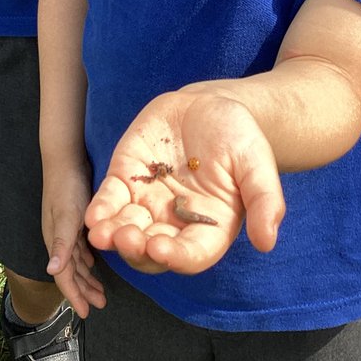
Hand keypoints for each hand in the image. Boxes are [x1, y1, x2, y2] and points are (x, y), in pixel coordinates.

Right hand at [42, 165, 105, 317]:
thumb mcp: (66, 216)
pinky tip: (96, 263)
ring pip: (77, 261)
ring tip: (100, 292)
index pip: (64, 276)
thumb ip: (61, 244)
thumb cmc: (65, 187)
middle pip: (71, 272)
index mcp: (55, 241)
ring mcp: (66, 230)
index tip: (85, 314)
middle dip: (83, 290)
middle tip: (99, 305)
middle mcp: (59, 239)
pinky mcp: (74, 220)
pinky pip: (81, 247)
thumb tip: (52, 272)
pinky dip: (88, 260)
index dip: (74, 296)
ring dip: (88, 277)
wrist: (64, 159)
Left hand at [85, 86, 284, 274]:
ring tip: (102, 234)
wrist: (212, 105)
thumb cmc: (240, 138)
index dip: (176, 255)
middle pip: (152, 248)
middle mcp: (175, 222)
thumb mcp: (257, 163)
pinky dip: (101, 209)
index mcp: (209, 227)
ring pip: (126, 229)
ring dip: (113, 236)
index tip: (162, 248)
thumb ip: (264, 201)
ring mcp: (148, 202)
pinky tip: (93, 216)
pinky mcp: (127, 178)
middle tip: (128, 238)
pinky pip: (110, 199)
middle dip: (137, 248)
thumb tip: (267, 242)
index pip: (192, 253)